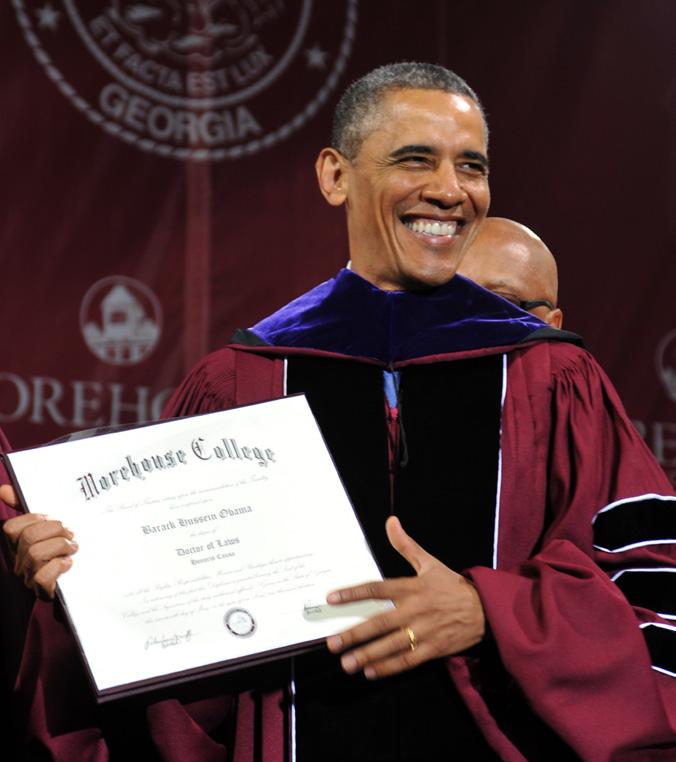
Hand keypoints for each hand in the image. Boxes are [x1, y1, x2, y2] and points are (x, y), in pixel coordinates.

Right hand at [2, 486, 77, 597]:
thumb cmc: (61, 548)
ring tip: (73, 547)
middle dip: (55, 530)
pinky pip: (42, 577)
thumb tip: (4, 489)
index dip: (32, 518)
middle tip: (70, 533)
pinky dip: (59, 566)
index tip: (50, 518)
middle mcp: (18, 561)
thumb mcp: (47, 525)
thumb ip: (25, 506)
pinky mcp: (42, 591)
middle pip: (29, 537)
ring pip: (35, 554)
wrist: (83, 578)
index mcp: (17, 544)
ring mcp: (28, 577)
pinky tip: (68, 563)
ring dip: (61, 546)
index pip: (11, 528)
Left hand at [325, 516, 484, 678]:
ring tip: (347, 663)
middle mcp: (415, 609)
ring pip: (392, 645)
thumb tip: (391, 521)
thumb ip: (406, 545)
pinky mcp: (434, 649)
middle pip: (380, 622)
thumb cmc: (452, 585)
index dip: (353, 593)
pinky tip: (371, 672)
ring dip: (368, 655)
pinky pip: (408, 660)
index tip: (332, 599)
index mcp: (412, 587)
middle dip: (355, 634)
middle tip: (333, 643)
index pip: (377, 589)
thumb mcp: (429, 562)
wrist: (486, 609)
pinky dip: (390, 667)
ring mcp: (425, 631)